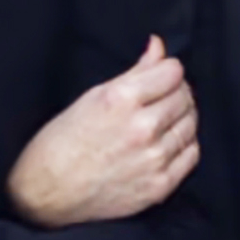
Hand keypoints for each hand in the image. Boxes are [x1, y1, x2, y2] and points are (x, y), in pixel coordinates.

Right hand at [6, 35, 198, 227]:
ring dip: (182, 117)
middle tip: (162, 96)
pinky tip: (169, 142)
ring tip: (164, 119)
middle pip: (184, 97)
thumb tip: (158, 47)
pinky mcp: (159, 187)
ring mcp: (153, 160)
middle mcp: (142, 128)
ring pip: (190, 125)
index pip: (173, 71)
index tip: (161, 75)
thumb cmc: (63, 142)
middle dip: (177, 91)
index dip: (168, 69)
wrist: (48, 192)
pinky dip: (185, 144)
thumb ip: (134, 72)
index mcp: (122, 99)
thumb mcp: (94, 96)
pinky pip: (191, 156)